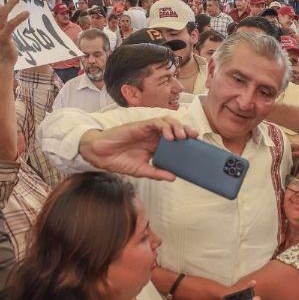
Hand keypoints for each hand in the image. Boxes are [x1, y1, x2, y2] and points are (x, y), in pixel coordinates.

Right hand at [78, 116, 197, 178]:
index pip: (175, 140)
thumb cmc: (119, 160)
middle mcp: (154, 136)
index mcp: (156, 146)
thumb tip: (173, 178)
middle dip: (186, 130)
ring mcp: (147, 130)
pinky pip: (156, 122)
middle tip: (194, 137)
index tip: (197, 146)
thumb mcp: (142, 170)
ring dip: (177, 127)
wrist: (101, 155)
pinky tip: (168, 136)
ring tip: (182, 137)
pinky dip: (164, 126)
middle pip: (175, 128)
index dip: (187, 141)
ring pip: (167, 121)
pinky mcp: (140, 125)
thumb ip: (157, 173)